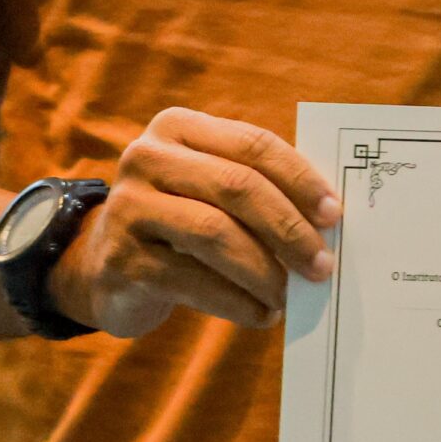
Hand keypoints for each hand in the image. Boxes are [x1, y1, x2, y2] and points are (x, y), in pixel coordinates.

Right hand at [48, 108, 340, 338]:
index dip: (300, 178)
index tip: (335, 214)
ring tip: (290, 294)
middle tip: (321, 264)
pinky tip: (261, 314)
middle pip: (236, 186)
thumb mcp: (208, 189)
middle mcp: (146, 157)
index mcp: (177, 127)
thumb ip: (257, 188)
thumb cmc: (181, 221)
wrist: (105, 268)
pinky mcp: (121, 259)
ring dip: (264, 270)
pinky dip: (236, 302)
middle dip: (288, 228)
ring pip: (215, 234)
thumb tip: (327, 220)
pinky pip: (192, 281)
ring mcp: (128, 207)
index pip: (253, 144)